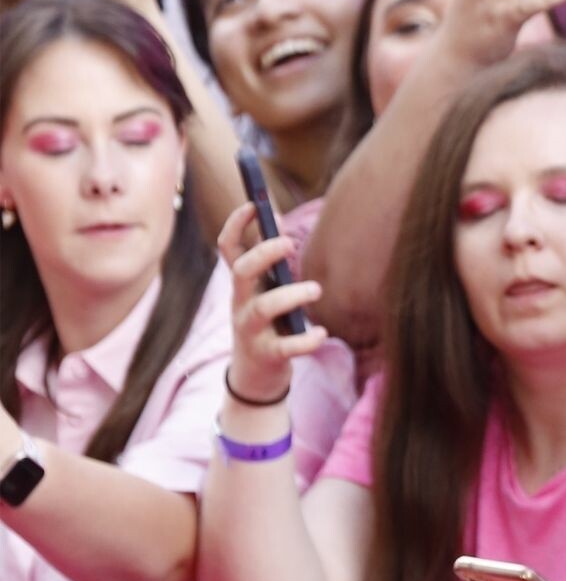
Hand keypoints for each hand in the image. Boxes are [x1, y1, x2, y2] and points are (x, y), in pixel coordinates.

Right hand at [216, 203, 330, 404]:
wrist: (254, 376)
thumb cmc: (267, 322)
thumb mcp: (264, 290)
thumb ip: (270, 262)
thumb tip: (278, 221)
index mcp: (243, 285)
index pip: (228, 249)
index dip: (236, 224)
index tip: (253, 204)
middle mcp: (240, 304)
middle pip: (241, 272)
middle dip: (263, 254)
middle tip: (289, 243)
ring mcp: (250, 331)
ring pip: (262, 309)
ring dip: (290, 295)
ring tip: (316, 289)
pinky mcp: (266, 355)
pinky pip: (283, 347)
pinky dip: (304, 340)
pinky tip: (321, 334)